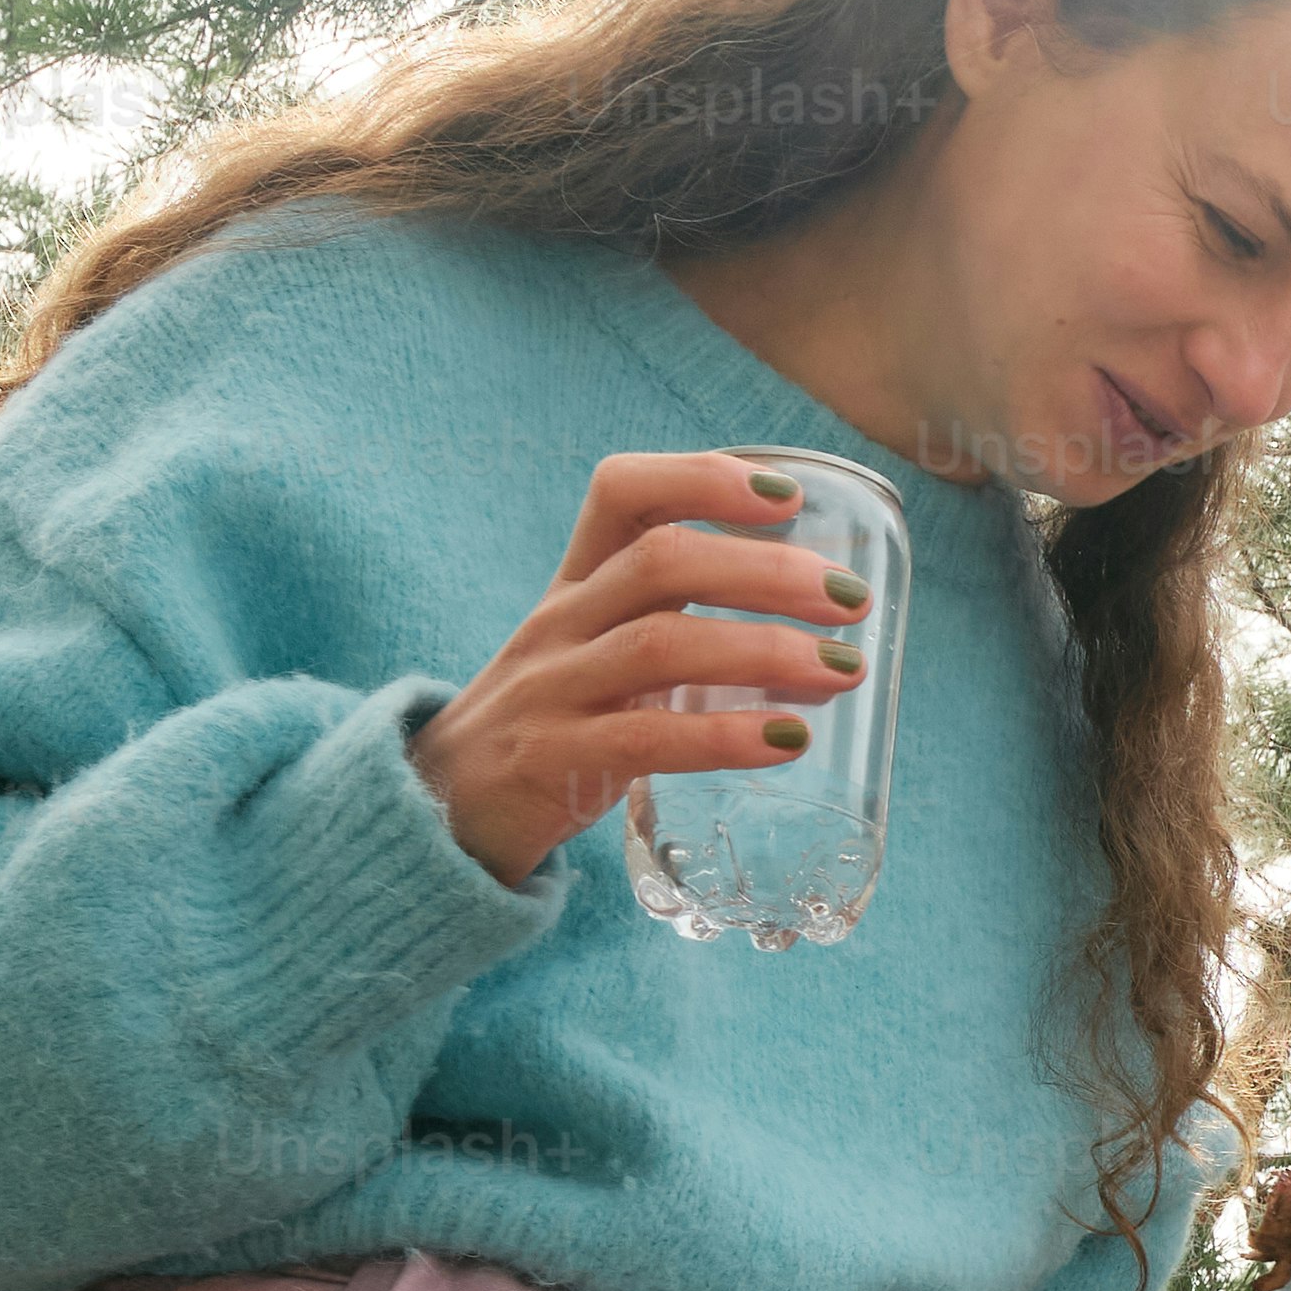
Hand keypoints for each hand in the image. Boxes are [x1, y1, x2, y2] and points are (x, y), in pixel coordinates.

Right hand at [407, 451, 868, 881]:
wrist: (437, 811)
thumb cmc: (551, 723)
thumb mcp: (598, 654)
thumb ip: (679, 624)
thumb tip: (820, 619)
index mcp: (577, 585)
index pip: (623, 492)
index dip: (704, 479)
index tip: (789, 497)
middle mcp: (561, 623)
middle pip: (662, 562)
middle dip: (767, 571)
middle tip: (853, 599)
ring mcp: (551, 690)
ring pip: (660, 646)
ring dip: (764, 650)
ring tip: (843, 670)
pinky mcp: (551, 762)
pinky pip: (643, 740)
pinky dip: (723, 737)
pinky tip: (788, 739)